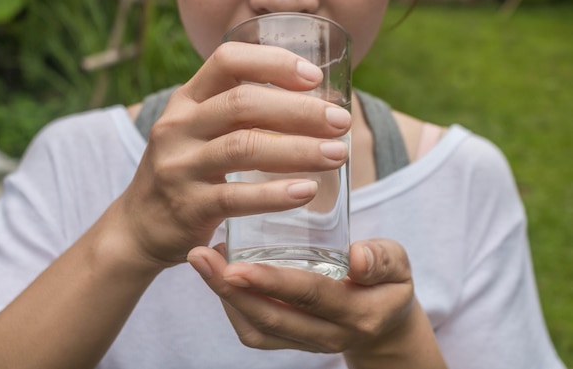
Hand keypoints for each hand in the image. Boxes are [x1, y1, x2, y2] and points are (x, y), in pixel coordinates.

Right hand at [116, 42, 351, 267]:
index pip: (227, 60)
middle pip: (242, 103)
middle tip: (341, 121)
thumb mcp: (199, 131)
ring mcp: (179, 166)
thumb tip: (314, 105)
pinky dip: (275, 193)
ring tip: (337, 154)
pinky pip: (236, 197)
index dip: (273, 62)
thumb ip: (239, 115)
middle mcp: (178, 126)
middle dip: (299, 110)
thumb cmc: (187, 171)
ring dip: (298, 149)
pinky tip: (306, 191)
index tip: (315, 77)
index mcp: (186, 100)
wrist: (140, 225)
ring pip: (243, 146)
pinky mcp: (187, 206)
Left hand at [187, 240, 444, 367]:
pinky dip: (231, 307)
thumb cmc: (386, 283)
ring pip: (257, 329)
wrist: (384, 323)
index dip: (272, 282)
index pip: (309, 296)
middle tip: (201, 256)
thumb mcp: (397, 265)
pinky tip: (217, 277)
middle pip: (272, 317)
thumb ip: (381, 259)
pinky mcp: (290, 342)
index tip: (237, 266)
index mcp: (357, 312)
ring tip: (202, 262)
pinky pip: (255, 333)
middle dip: (231, 289)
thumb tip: (356, 258)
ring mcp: (306, 343)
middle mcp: (328, 335)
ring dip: (224, 297)